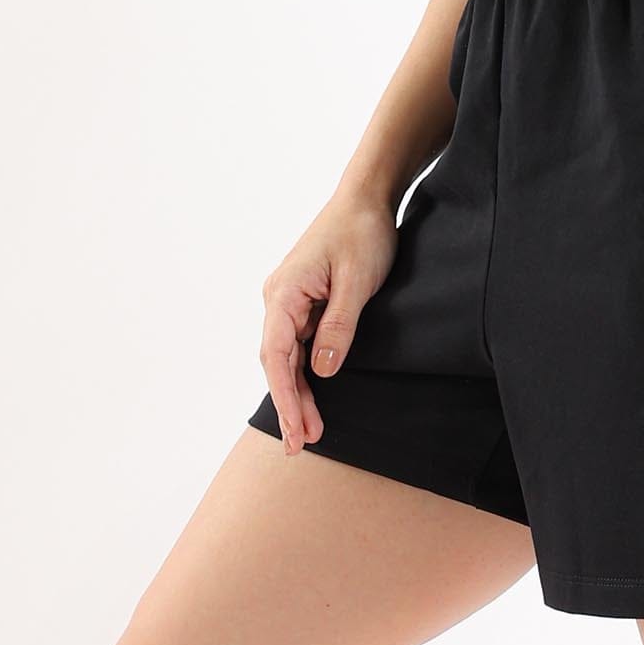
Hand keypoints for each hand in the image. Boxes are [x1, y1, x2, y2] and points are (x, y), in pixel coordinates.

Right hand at [258, 192, 399, 452]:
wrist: (366, 198)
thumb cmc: (362, 233)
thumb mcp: (358, 282)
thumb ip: (339, 327)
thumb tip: (323, 372)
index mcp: (284, 293)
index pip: (277, 356)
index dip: (286, 398)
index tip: (295, 430)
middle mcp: (279, 298)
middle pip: (278, 362)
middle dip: (290, 404)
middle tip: (300, 445)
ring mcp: (290, 299)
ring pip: (287, 356)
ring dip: (298, 392)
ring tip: (310, 432)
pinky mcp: (304, 300)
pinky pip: (299, 343)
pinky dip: (305, 372)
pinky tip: (313, 397)